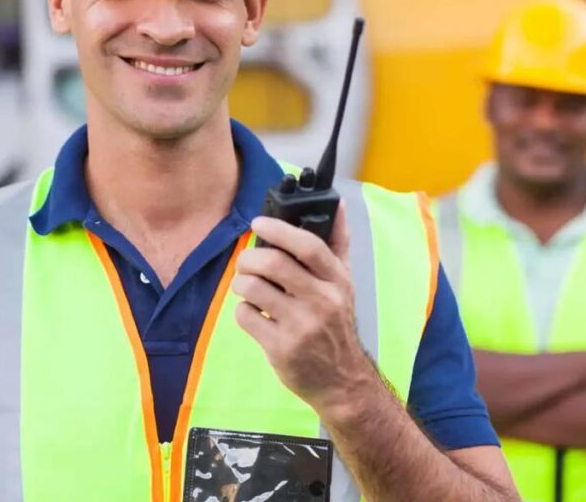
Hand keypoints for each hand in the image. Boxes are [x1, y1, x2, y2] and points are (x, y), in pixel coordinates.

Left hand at [232, 202, 373, 414]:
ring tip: (247, 288)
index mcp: (337, 281)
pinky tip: (253, 315)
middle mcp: (322, 301)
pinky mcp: (281, 348)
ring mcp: (301, 326)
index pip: (308, 246)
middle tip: (245, 263)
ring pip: (253, 289)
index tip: (258, 223)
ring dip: (241, 284)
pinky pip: (246, 316)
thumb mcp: (344, 284)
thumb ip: (338, 244)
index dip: (279, 230)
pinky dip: (243, 311)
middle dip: (249, 259)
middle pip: (273, 264)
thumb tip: (340, 204)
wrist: (343, 381)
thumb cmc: (336, 325)